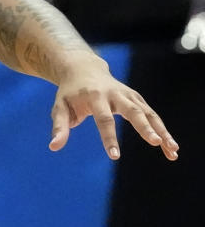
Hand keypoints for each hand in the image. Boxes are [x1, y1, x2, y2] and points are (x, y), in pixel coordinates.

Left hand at [49, 66, 178, 160]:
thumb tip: (53, 147)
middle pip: (133, 111)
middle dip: (145, 127)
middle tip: (156, 143)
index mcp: (95, 96)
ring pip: (149, 113)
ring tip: (173, 151)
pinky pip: (152, 115)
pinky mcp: (136, 99)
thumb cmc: (69, 93)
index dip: (109, 138)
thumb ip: (59, 126)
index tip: (115, 156)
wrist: (83, 69)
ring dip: (162, 131)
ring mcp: (129, 95)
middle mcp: (115, 94)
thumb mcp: (60, 107)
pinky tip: (171, 148)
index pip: (103, 119)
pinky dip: (163, 130)